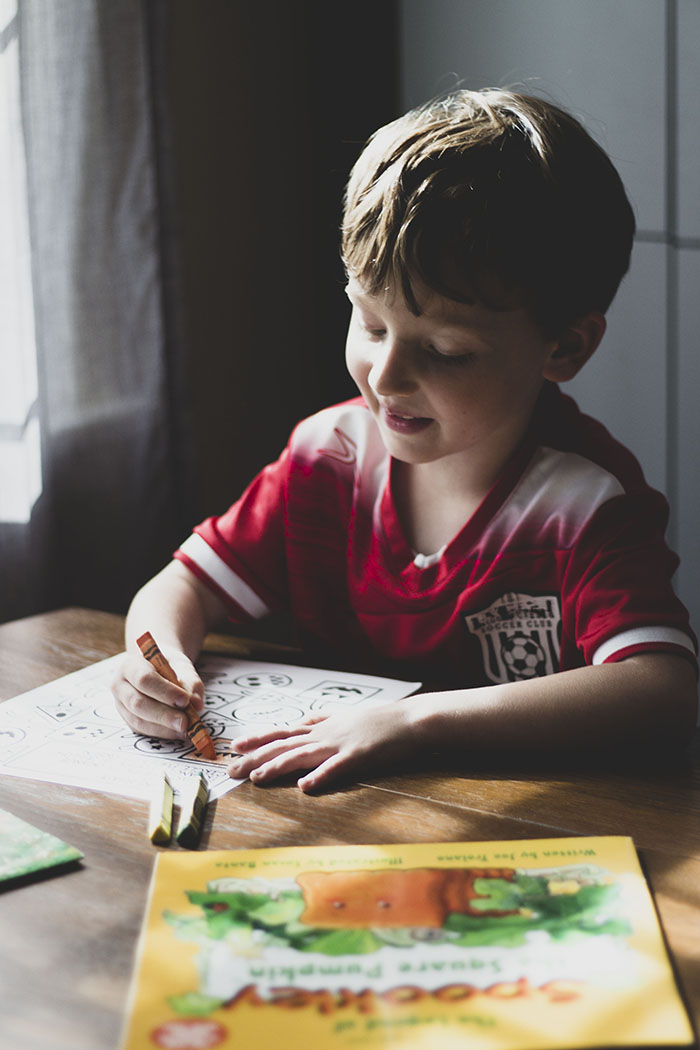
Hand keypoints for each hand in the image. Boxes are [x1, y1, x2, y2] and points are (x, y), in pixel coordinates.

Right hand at [111, 647, 204, 738]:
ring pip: (139, 721)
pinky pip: (143, 730)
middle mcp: (120, 686)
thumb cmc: (168, 666)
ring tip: (185, 728)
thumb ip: (190, 682)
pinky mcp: (128, 720)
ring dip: (164, 728)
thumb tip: (196, 704)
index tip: (184, 700)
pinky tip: (177, 732)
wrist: (156, 669)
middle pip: (138, 703)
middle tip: (185, 722)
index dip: (164, 691)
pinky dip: (162, 733)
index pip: (144, 679)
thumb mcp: (181, 666)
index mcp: (130, 665)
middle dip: (164, 715)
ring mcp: (121, 705)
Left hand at [226, 701, 418, 791]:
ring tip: (257, 778)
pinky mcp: (358, 756)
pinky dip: (320, 776)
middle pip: (284, 747)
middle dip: (255, 759)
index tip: (234, 745)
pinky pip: (336, 768)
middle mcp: (324, 735)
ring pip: (302, 756)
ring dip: (278, 767)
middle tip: (230, 771)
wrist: (409, 719)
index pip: (283, 733)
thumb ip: (324, 717)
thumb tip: (306, 718)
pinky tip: (304, 786)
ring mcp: (340, 745)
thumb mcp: (346, 715)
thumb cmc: (379, 719)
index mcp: (321, 728)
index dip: (257, 739)